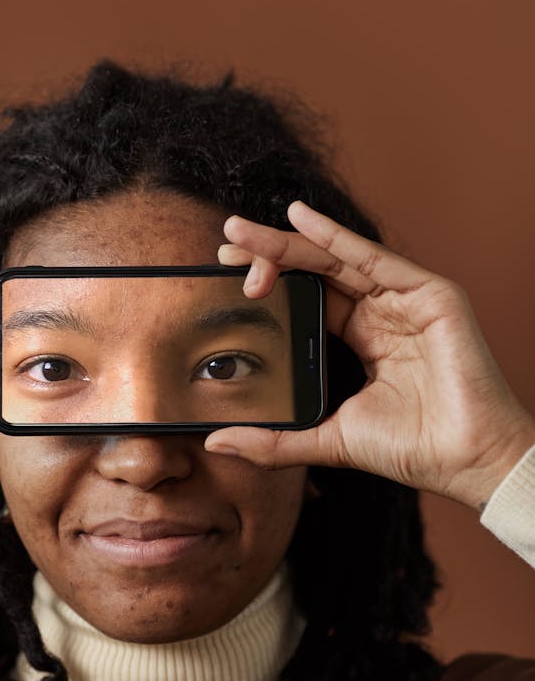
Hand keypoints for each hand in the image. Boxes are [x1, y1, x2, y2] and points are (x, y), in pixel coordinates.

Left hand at [206, 201, 534, 509]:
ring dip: (287, 243)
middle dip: (268, 257)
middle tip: (224, 249)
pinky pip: (372, 258)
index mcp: (363, 339)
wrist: (464, 462)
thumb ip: (273, 441)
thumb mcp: (326, 440)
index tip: (225, 280)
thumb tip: (217, 442)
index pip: (308, 298)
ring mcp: (406, 300)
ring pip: (336, 259)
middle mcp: (383, 313)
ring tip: (242, 234)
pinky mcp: (429, 295)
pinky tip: (297, 219)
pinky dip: (334, 236)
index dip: (271, 284)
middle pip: (316, 273)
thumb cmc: (411, 450)